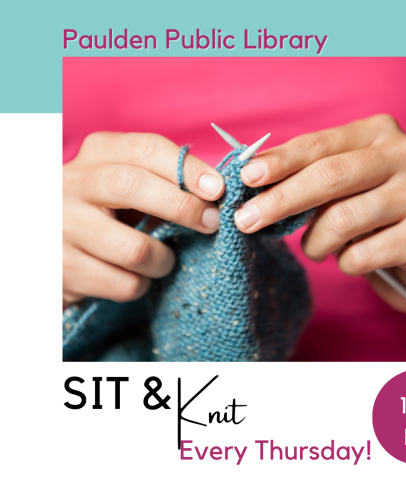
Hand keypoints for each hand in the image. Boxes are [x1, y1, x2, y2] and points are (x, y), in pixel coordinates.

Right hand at [63, 132, 224, 303]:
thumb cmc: (102, 209)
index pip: (144, 148)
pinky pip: (124, 284)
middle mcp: (72, 184)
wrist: (45, 242)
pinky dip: (142, 284)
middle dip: (182, 206)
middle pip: (132, 186)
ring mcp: (62, 228)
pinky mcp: (63, 269)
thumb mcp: (123, 184)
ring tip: (163, 260)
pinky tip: (136, 277)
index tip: (217, 188)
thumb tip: (214, 195)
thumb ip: (161, 181)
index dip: (187, 168)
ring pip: (134, 249)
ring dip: (163, 260)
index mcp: (96, 155)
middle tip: (210, 223)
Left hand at [234, 115, 405, 312]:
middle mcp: (402, 157)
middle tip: (246, 220)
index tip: (245, 177)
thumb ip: (316, 174)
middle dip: (279, 201)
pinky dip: (345, 264)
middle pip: (326, 177)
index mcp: (376, 136)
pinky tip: (352, 260)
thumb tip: (256, 182)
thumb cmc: (383, 204)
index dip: (279, 162)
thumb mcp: (354, 178)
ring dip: (315, 243)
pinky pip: (362, 255)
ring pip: (341, 220)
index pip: (318, 144)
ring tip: (316, 249)